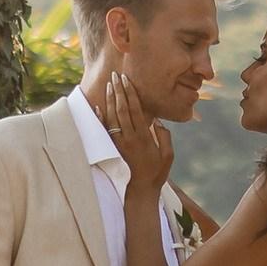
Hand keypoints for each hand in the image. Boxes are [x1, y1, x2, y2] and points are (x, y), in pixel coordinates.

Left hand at [99, 71, 174, 193]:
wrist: (141, 189)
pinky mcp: (114, 148)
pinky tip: (98, 107)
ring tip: (108, 85)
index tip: (127, 81)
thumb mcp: (168, 155)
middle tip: (115, 76)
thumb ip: (164, 137)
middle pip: (122, 110)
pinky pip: (105, 130)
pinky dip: (100, 118)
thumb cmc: (157, 172)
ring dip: (110, 100)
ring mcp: (120, 143)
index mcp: (144, 137)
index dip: (131, 94)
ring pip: (112, 117)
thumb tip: (157, 121)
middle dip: (119, 91)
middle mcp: (130, 138)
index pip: (136, 110)